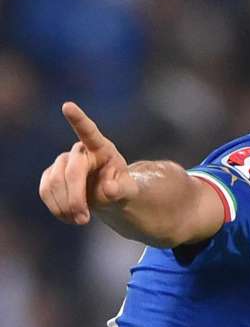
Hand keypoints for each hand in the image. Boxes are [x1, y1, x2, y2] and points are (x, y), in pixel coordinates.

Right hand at [39, 102, 138, 224]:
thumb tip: (109, 188)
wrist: (107, 196)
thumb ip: (121, 189)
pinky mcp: (50, 175)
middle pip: (71, 172)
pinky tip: (70, 217)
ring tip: (82, 220)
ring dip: (65, 206)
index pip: (89, 132)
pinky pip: (46, 191)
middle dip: (76, 198)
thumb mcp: (127, 191)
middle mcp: (80, 151)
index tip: (68, 106)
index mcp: (102, 148)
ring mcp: (62, 162)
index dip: (79, 120)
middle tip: (84, 220)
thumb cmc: (120, 188)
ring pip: (55, 183)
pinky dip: (57, 208)